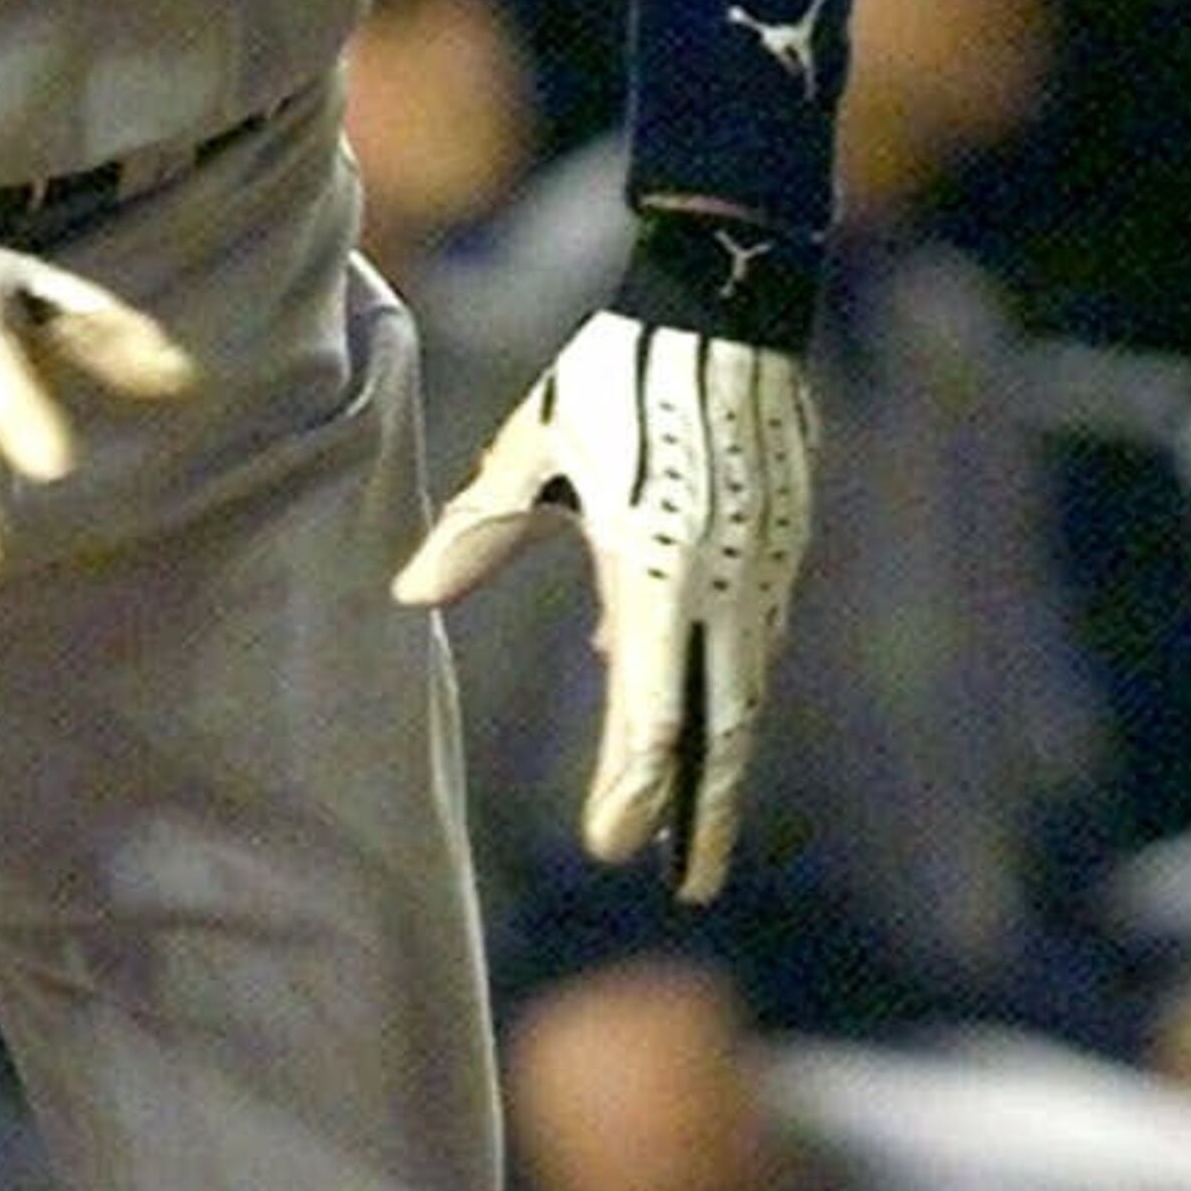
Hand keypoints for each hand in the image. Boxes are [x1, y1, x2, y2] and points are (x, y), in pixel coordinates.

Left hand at [395, 292, 815, 901]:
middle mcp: (724, 587)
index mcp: (657, 573)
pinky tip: (677, 694)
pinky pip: (752, 635)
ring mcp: (764, 569)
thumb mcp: (535, 450)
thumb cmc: (618, 373)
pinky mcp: (782, 544)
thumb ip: (478, 530)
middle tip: (692, 884)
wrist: (730, 306)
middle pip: (721, 731)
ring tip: (695, 820)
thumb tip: (408, 592)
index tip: (615, 849)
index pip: (649, 715)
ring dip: (720, 758)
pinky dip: (723, 681)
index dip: (633, 791)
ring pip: (745, 688)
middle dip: (705, 813)